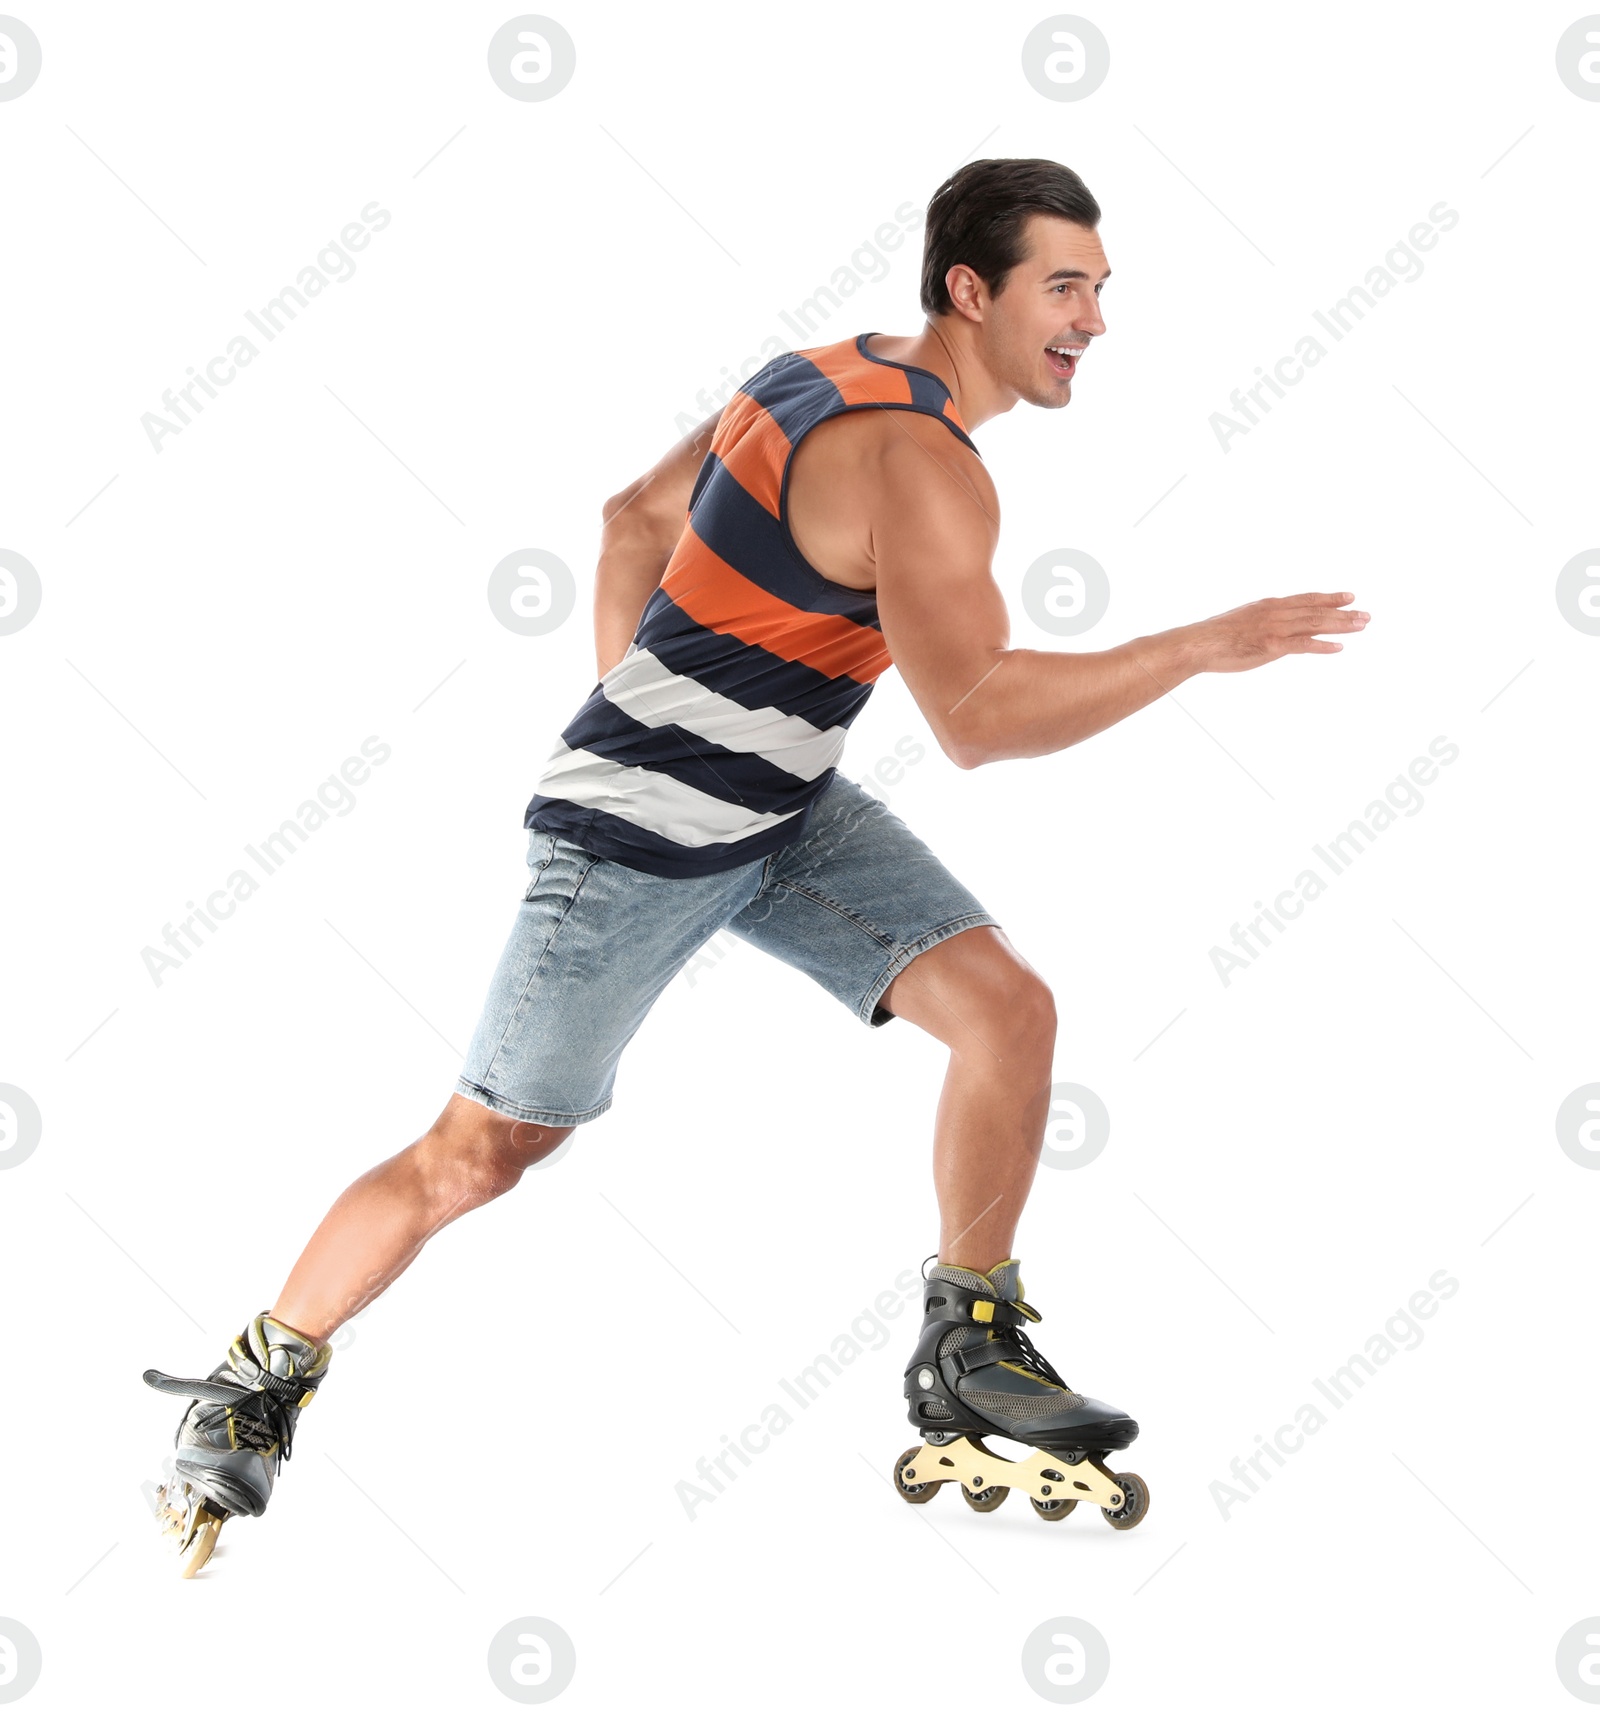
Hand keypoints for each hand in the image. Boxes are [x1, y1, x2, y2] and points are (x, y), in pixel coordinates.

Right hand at [1177, 591, 1368, 673]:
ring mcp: (1274, 628)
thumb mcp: (1242, 623)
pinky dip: (1322, 645)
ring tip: (1361, 625)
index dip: (1329, 598)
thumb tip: (1269, 632)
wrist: (1198, 643)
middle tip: (1366, 615)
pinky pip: (1302, 644)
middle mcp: (1275, 613)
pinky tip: (1338, 647)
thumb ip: (1260, 624)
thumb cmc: (1214, 637)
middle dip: (1343, 612)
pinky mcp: (1271, 646)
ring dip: (1341, 624)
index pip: (1306, 599)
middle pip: (1316, 610)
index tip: (1349, 597)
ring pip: (1315, 623)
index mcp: (1269, 606)